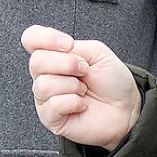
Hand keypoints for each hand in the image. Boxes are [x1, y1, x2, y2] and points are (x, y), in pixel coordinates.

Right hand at [22, 24, 140, 150]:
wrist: (126, 108)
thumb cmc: (112, 81)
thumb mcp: (97, 52)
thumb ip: (72, 47)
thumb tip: (55, 52)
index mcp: (53, 56)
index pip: (31, 38)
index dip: (45, 38)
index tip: (68, 44)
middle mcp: (45, 75)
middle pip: (36, 61)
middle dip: (67, 63)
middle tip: (84, 70)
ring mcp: (46, 98)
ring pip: (44, 84)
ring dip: (72, 85)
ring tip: (83, 90)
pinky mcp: (51, 118)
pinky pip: (54, 105)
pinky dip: (74, 102)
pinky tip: (82, 104)